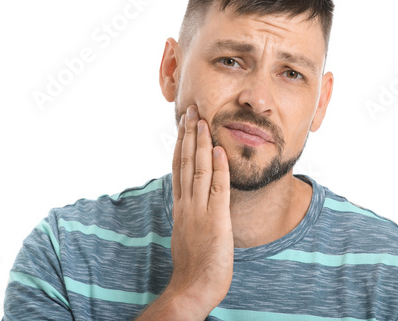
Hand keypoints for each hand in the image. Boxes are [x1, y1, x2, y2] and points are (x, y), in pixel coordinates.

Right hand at [166, 105, 233, 318]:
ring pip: (198, 169)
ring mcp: (199, 210)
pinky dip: (218, 168)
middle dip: (188, 134)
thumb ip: (188, 212)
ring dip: (201, 143)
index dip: (181, 143)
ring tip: (202, 121)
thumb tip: (189, 198)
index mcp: (181, 205)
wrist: (193, 286)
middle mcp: (187, 203)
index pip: (178, 167)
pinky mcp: (215, 219)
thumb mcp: (186, 231)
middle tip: (191, 111)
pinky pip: (217, 188)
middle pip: (185, 162)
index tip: (183, 124)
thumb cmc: (193, 263)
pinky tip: (219, 150)